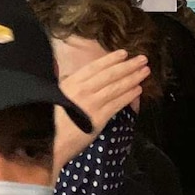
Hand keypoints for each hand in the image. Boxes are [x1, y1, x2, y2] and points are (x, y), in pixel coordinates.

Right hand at [52, 49, 148, 172]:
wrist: (50, 141)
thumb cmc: (49, 118)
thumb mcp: (54, 93)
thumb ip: (65, 80)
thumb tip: (67, 66)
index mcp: (70, 83)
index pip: (94, 67)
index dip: (110, 59)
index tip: (123, 53)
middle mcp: (82, 91)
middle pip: (109, 75)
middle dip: (128, 66)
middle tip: (143, 59)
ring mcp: (92, 104)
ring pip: (116, 88)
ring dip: (133, 78)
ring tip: (144, 71)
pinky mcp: (100, 118)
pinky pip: (118, 104)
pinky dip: (129, 96)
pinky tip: (138, 90)